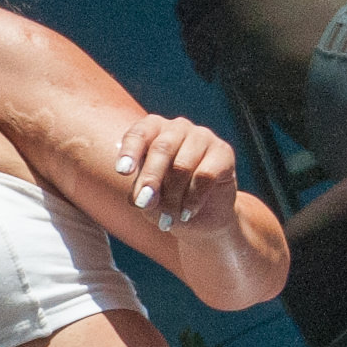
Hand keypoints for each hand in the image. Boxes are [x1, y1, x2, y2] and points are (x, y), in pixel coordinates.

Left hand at [109, 114, 238, 231]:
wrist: (203, 217)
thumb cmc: (168, 200)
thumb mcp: (149, 200)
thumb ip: (142, 195)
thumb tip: (145, 198)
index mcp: (153, 130)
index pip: (139, 134)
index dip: (130, 151)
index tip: (123, 171)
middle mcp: (177, 127)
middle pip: (162, 149)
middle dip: (151, 179)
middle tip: (144, 203)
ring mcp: (202, 136)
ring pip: (182, 165)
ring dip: (172, 197)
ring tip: (168, 219)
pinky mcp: (223, 152)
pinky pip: (205, 175)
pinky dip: (193, 200)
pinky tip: (187, 214)